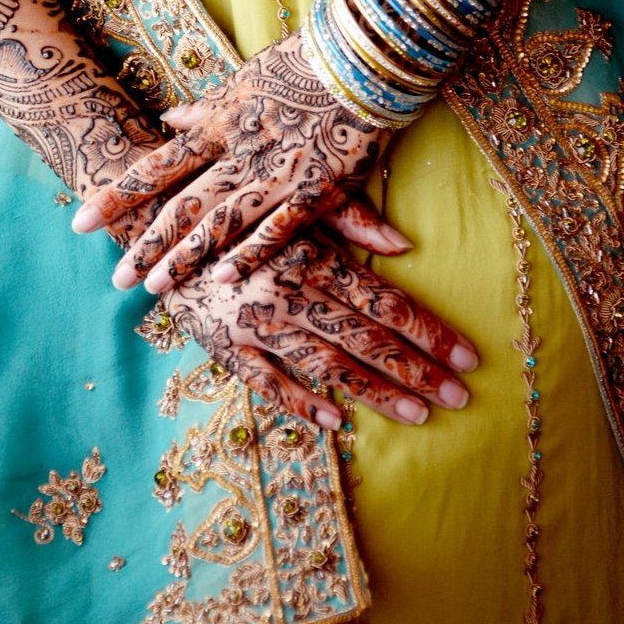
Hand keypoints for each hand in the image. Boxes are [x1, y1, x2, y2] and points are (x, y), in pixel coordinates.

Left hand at [72, 31, 390, 291]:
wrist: (359, 60)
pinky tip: (225, 277)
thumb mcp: (244, 81)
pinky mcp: (313, 190)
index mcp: (218, 125)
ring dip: (186, 258)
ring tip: (155, 288)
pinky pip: (277, 228)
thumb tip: (168, 117)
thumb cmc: (302, 65)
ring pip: (220, 223)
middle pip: (181, 205)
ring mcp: (274, 173)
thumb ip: (206, 108)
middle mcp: (238, 153)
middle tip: (116, 278)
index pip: (156, 167)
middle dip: (146, 244)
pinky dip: (251, 253)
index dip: (117, 197)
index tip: (81, 223)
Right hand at [158, 233, 477, 426]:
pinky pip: (268, 382)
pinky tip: (339, 421)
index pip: (384, 301)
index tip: (468, 357)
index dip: (430, 331)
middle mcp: (288, 292)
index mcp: (310, 255)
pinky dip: (303, 403)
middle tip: (460, 397)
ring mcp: (254, 323)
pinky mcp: (222, 345)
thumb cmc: (237, 208)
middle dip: (417, 370)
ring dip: (376, 392)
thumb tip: (405, 243)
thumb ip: (350, 219)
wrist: (155, 220)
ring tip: (419, 414)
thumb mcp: (292, 203)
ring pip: (326, 365)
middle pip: (365, 339)